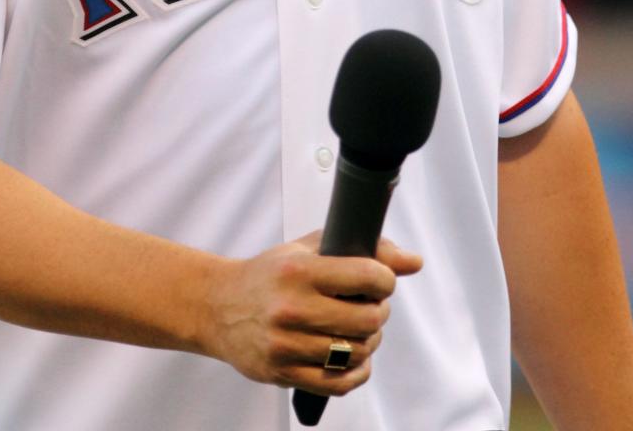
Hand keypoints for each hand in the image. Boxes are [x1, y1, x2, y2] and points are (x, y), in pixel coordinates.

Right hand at [199, 233, 421, 395]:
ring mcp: (287, 344)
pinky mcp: (284, 373)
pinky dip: (357, 371)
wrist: (218, 307)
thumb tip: (414, 261)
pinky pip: (339, 383)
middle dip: (379, 311)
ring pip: (356, 352)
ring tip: (360, 329)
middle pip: (366, 320)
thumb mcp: (307, 249)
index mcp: (299, 270)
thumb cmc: (268, 275)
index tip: (381, 280)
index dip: (385, 279)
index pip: (366, 276)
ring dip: (369, 341)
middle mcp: (292, 308)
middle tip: (371, 305)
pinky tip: (352, 356)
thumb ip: (360, 249)